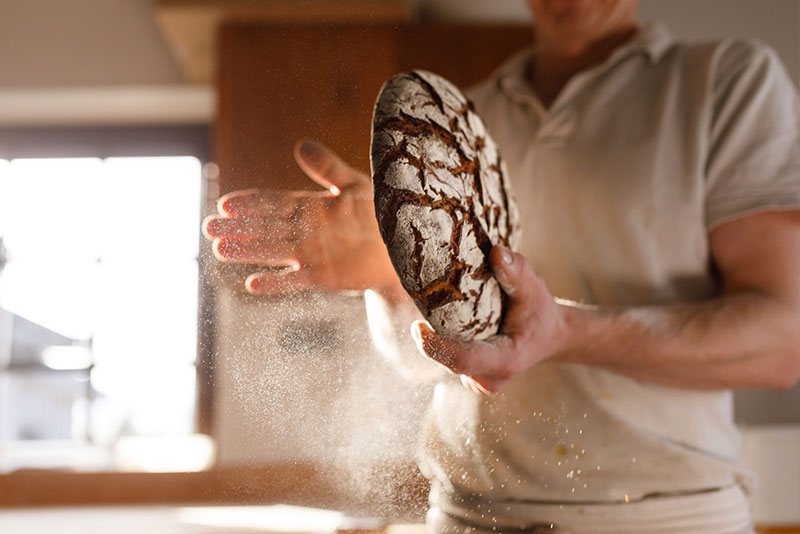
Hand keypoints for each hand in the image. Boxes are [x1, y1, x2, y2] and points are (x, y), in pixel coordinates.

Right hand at [203, 140, 400, 294]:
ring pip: (272, 252)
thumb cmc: (380, 212)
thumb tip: (300, 145)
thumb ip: (328, 168)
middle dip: (237, 227)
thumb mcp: (355, 185)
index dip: (250, 203)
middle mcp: (305, 231)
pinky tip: (253, 284)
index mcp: (310, 207)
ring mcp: (311, 254)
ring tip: (219, 249)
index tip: (225, 203)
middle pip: (265, 228)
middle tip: (209, 227)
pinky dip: (275, 283)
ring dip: (247, 251)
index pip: (273, 202)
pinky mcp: (322, 276)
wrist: (401, 247)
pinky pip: (294, 281)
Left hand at [411, 246, 565, 393]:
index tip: (417, 327)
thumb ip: (517, 271)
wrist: (550, 335)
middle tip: (423, 303)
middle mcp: (490, 378)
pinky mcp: (471, 377)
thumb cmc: (540, 312)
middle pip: (449, 360)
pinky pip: (448, 360)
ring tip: (437, 309)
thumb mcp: (534, 288)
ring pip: (446, 360)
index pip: (463, 360)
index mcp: (507, 360)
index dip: (436, 348)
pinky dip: (443, 341)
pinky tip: (447, 321)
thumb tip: (496, 252)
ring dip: (437, 337)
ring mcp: (479, 382)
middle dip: (432, 336)